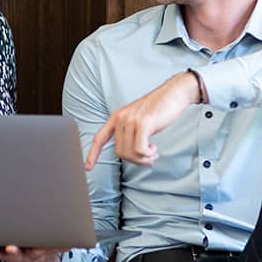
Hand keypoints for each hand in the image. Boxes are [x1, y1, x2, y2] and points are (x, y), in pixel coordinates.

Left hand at [85, 71, 199, 168]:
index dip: (92, 154)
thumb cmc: (158, 108)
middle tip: (148, 157)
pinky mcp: (143, 124)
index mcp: (117, 117)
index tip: (88, 167)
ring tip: (153, 153)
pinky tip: (154, 149)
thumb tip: (129, 154)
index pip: (99, 138)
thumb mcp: (138, 119)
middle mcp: (121, 118)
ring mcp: (131, 120)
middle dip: (134, 160)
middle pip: (120, 152)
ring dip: (144, 159)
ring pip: (130, 153)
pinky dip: (148, 155)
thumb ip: (129, 132)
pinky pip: (140, 150)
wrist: (173, 94)